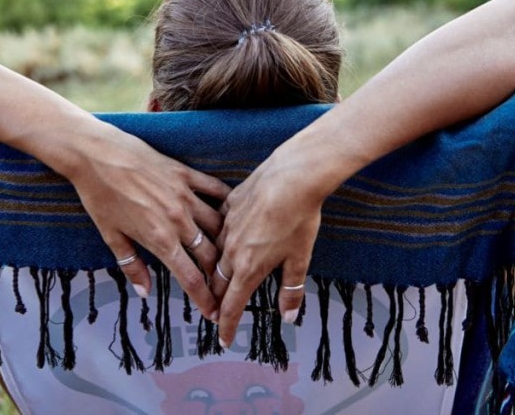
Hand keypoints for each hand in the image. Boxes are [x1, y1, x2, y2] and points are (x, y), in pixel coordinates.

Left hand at [67, 124, 229, 319]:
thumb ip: (132, 265)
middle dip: (219, 276)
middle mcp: (177, 220)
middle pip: (210, 254)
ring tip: (230, 255)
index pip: (190, 277)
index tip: (212, 313)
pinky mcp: (185, 174)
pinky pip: (214, 190)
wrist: (97, 155)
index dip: (204, 299)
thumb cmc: (100, 195)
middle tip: (223, 287)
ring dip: (225, 243)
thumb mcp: (111, 236)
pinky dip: (226, 203)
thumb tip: (145, 291)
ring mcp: (184, 195)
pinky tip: (232, 213)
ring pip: (218, 225)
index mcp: (159, 239)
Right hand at [210, 145, 327, 347]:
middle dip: (217, 299)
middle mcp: (232, 249)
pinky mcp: (229, 204)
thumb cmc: (299, 217)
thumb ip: (291, 290)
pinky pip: (219, 227)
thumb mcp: (300, 258)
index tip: (223, 339)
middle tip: (217, 310)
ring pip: (215, 254)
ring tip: (217, 278)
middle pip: (218, 282)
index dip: (227, 324)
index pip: (231, 305)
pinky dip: (220, 239)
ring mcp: (228, 225)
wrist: (292, 175)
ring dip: (215, 269)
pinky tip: (225, 238)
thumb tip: (288, 315)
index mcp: (248, 268)